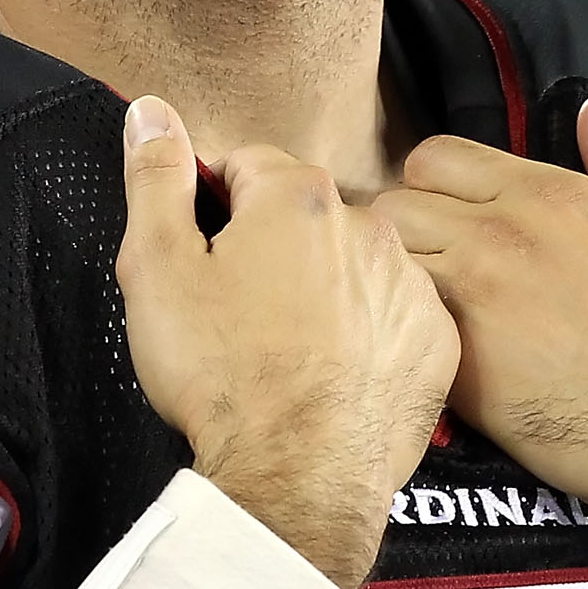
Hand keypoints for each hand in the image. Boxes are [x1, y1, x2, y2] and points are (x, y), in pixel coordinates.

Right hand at [117, 97, 458, 588]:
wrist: (297, 479)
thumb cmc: (224, 377)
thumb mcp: (157, 268)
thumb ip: (156, 177)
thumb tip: (151, 109)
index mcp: (297, 196)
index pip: (245, 167)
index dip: (213, 211)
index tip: (203, 263)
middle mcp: (368, 225)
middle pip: (302, 213)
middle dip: (270, 247)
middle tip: (236, 314)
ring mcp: (409, 283)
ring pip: (352, 262)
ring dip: (323, 286)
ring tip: (284, 349)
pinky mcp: (435, 341)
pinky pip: (395, 314)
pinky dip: (368, 332)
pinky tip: (333, 370)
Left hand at [371, 94, 587, 563]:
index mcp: (551, 195)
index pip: (436, 158)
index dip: (436, 189)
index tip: (452, 224)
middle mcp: (502, 235)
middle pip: (395, 205)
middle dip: (404, 234)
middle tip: (433, 276)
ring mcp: (476, 299)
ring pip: (384, 265)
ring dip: (396, 287)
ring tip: (428, 319)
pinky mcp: (463, 367)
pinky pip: (401, 332)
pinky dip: (407, 342)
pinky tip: (436, 363)